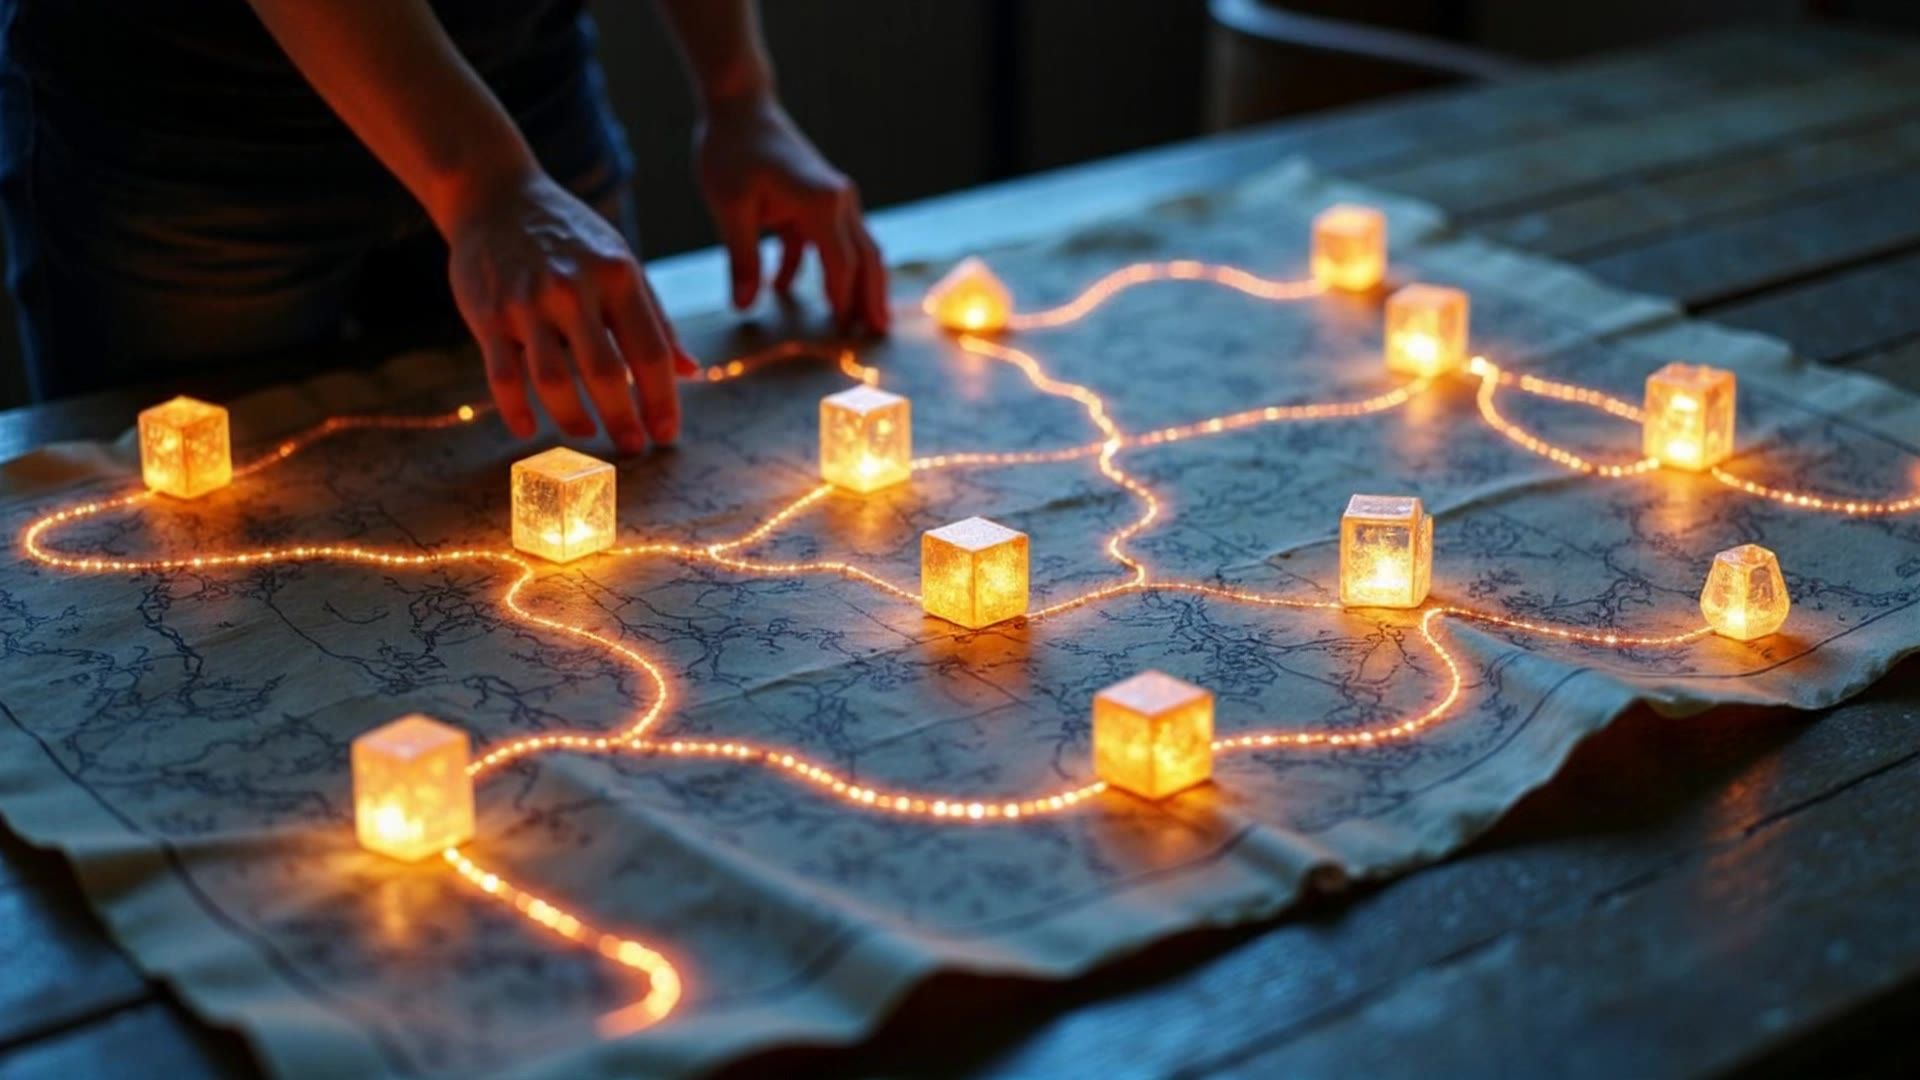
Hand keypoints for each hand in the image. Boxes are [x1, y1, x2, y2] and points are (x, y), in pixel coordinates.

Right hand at [445, 170, 697, 452]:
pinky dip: (516, 411)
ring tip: (587, 435)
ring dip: (574, 419)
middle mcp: (573, 289)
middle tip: (633, 447)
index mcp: (617, 276)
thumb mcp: (622, 263)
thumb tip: (692, 371)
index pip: (650, 351)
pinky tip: (531, 429)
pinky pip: (502, 377)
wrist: (495, 194)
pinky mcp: (488, 315)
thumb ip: (655, 319)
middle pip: (605, 374)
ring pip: (553, 381)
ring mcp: (527, 303)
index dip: (662, 400)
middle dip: (623, 419)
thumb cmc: (570, 237)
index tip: (667, 434)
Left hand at [697, 94, 888, 333]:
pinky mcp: (819, 198)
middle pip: (865, 257)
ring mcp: (834, 197)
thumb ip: (742, 259)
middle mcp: (838, 200)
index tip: (843, 334)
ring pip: (855, 249)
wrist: (739, 103)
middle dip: (869, 298)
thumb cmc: (732, 150)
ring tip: (856, 323)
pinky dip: (813, 263)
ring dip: (856, 286)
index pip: (842, 262)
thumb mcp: (730, 208)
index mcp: (821, 202)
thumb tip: (743, 306)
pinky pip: (825, 238)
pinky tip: (782, 288)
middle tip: (874, 337)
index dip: (843, 300)